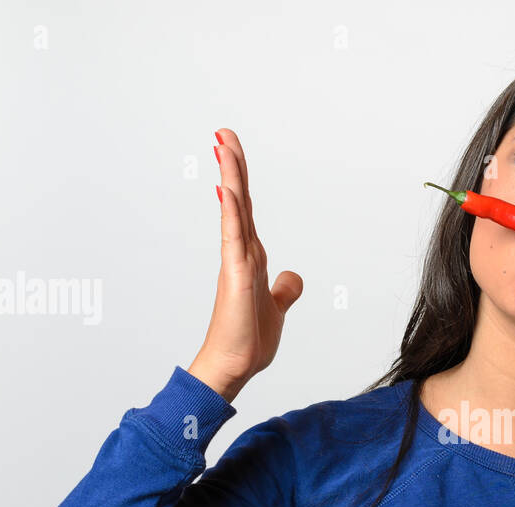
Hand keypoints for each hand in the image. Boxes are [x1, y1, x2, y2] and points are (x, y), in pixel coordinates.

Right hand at [189, 128, 302, 401]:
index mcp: (251, 256)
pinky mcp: (235, 275)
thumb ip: (284, 290)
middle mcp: (242, 252)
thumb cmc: (249, 340)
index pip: (245, 209)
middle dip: (232, 165)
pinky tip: (227, 189)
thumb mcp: (277, 308)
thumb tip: (292, 276)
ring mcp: (236, 261)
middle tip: (223, 133)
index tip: (231, 152)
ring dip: (230, 177)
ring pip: (234, 210)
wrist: (236, 366)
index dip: (240, 180)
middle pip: (238, 200)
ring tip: (222, 145)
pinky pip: (233, 237)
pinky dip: (231, 212)